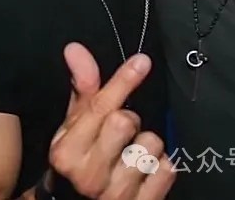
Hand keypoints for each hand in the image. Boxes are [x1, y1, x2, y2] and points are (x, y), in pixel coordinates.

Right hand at [47, 43, 174, 198]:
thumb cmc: (81, 160)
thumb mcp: (75, 127)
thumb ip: (82, 88)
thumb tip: (75, 49)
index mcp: (67, 152)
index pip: (100, 108)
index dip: (123, 81)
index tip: (142, 62)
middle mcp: (88, 176)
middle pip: (126, 122)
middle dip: (131, 121)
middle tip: (123, 133)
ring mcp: (116, 195)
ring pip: (151, 146)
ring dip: (148, 146)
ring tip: (133, 155)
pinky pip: (167, 170)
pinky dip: (162, 168)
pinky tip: (145, 174)